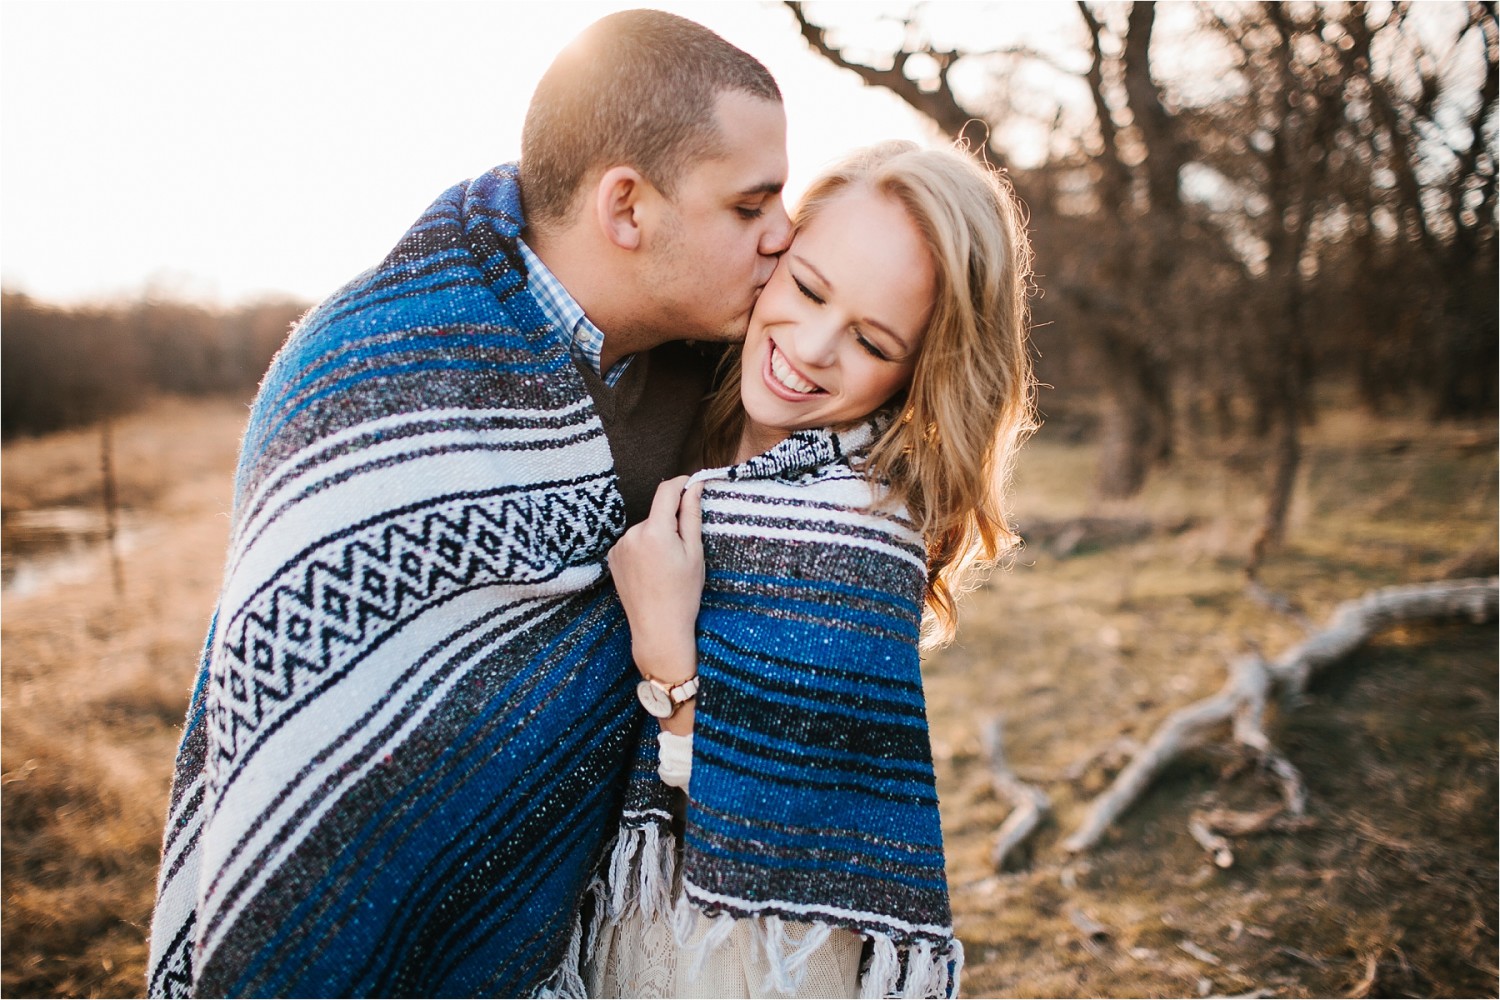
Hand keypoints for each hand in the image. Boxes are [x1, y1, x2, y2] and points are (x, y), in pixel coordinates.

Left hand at [607, 476, 703, 684]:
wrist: (658, 629)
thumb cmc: (682, 594)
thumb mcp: (694, 553)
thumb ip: (691, 516)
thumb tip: (694, 486)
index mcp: (655, 531)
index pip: (666, 491)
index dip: (681, 483)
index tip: (693, 484)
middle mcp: (631, 535)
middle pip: (657, 514)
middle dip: (672, 522)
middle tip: (685, 551)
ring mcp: (619, 547)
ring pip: (646, 529)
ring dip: (658, 537)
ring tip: (667, 567)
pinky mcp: (613, 558)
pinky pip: (634, 542)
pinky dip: (645, 549)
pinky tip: (652, 571)